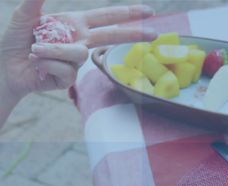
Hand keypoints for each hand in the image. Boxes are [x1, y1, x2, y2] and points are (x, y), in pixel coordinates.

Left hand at [0, 0, 155, 100]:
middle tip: (155, 34)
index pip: (105, 17)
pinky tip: (38, 67)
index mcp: (74, 25)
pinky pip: (66, 70)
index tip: (147, 11)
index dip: (127, 13)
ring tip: (34, 51)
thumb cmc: (14, 41)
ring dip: (53, 51)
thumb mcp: (24, 17)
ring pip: (77, 54)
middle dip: (133, 34)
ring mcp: (76, 62)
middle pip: (111, 36)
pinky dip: (48, 65)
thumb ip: (35, 2)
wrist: (5, 67)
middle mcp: (79, 41)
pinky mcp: (69, 79)